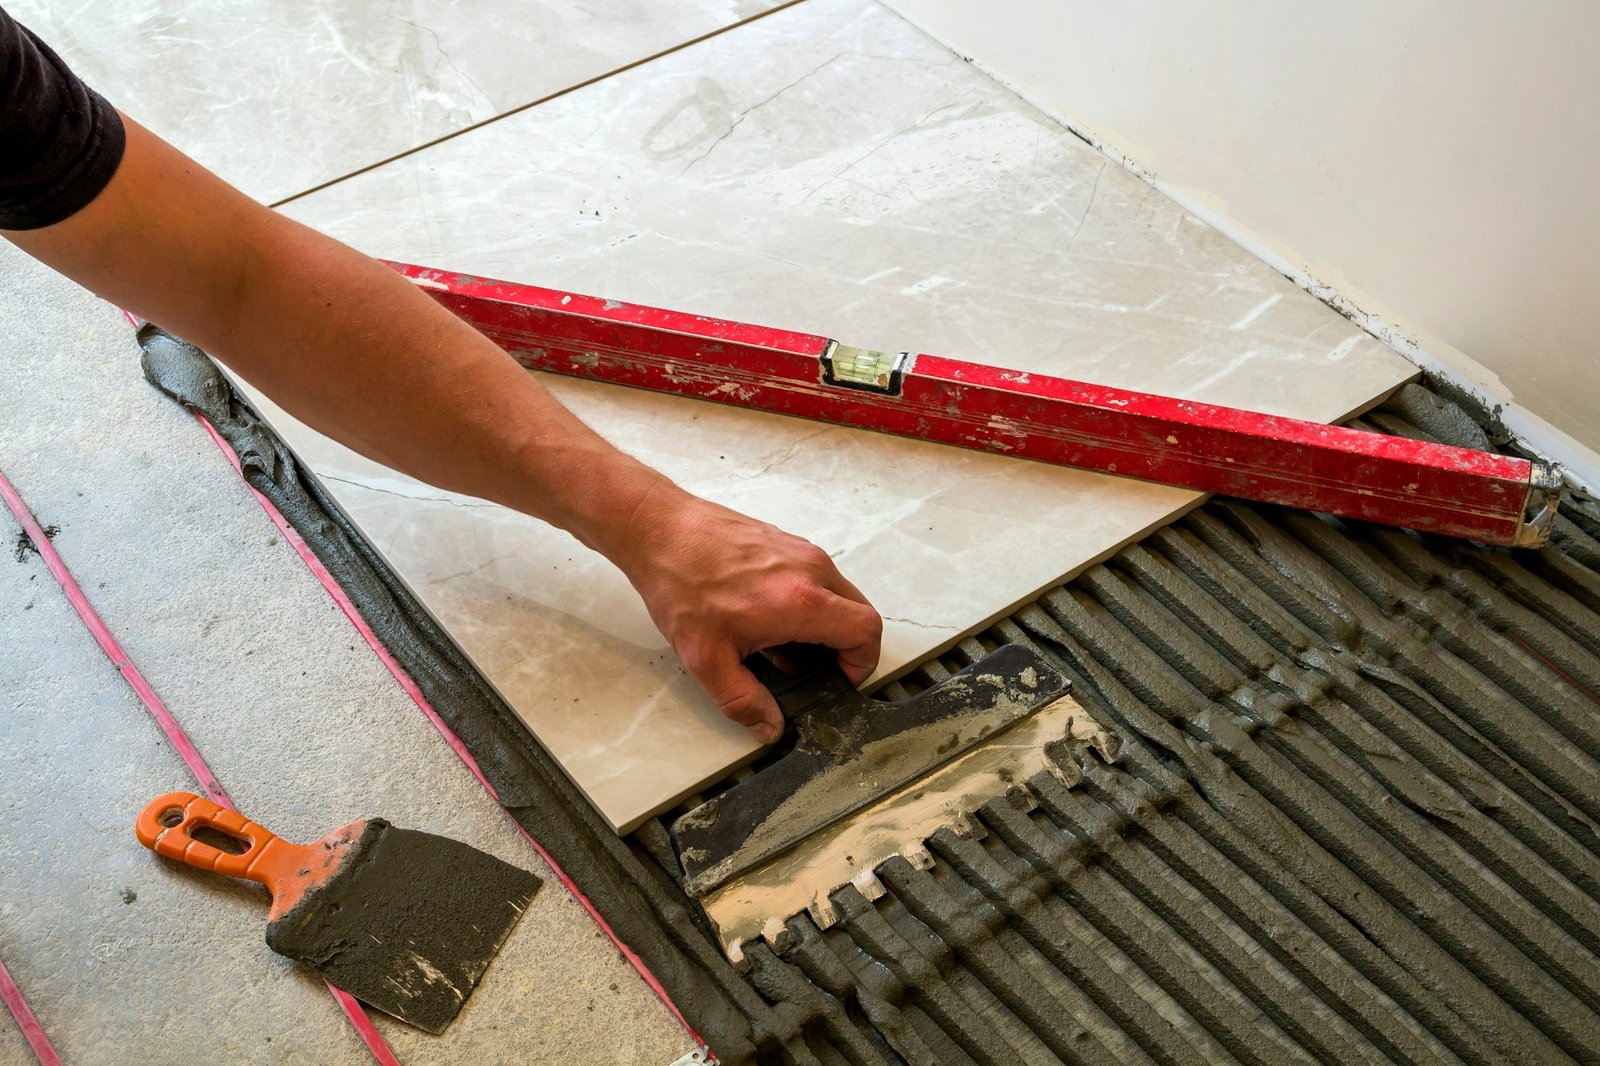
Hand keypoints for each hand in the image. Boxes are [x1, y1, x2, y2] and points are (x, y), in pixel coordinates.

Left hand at [611, 482, 880, 743]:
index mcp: (801, 601)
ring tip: (787, 648)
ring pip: (839, 594)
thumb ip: (744, 701)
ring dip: (826, 625)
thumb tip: (770, 728)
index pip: (866, 632)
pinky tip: (769, 621)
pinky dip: (810, 603)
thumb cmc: (680, 585)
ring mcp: (800, 551)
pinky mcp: (786, 542)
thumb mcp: (708, 659)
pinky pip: (816, 577)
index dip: (862, 664)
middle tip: (819, 670)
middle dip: (847, 648)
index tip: (839, 680)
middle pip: (860, 613)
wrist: (658, 529)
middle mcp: (810, 570)